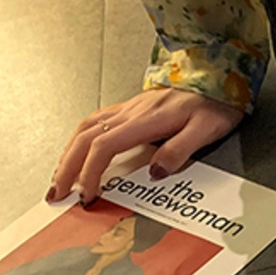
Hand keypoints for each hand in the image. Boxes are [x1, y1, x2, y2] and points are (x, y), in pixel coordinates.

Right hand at [49, 89, 244, 203]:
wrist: (217, 80)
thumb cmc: (214, 105)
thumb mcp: (206, 130)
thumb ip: (179, 150)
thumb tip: (155, 172)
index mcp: (146, 120)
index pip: (105, 145)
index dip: (91, 171)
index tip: (88, 193)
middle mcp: (131, 112)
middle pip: (85, 138)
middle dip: (67, 167)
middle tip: (58, 192)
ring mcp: (129, 109)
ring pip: (85, 128)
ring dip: (68, 153)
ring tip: (60, 176)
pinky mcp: (131, 108)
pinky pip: (94, 121)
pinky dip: (79, 139)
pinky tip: (76, 150)